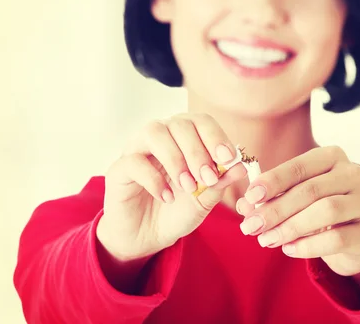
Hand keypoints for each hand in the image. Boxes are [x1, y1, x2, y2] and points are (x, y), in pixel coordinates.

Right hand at [97, 114, 246, 261]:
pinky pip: (134, 161)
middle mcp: (161, 136)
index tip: (228, 158)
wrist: (147, 237)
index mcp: (184, 138)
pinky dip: (154, 179)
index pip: (201, 121)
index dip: (216, 136)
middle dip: (198, 151)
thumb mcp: (205, 199)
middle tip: (207, 178)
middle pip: (179, 123)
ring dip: (176, 159)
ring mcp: (137, 149)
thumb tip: (240, 166)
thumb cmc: (177, 211)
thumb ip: (220, 181)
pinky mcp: (119, 168)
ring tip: (188, 186)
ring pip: (155, 132)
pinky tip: (167, 197)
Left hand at [235, 146, 359, 276]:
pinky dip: (308, 246)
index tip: (250, 197)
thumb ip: (269, 198)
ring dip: (290, 227)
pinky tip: (289, 249)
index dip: (273, 181)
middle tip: (251, 226)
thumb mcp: (292, 196)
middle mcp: (352, 173)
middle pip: (310, 190)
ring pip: (326, 211)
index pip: (299, 166)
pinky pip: (337, 239)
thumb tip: (245, 206)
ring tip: (266, 239)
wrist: (349, 234)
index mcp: (332, 156)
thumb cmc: (314, 206)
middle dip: (276, 209)